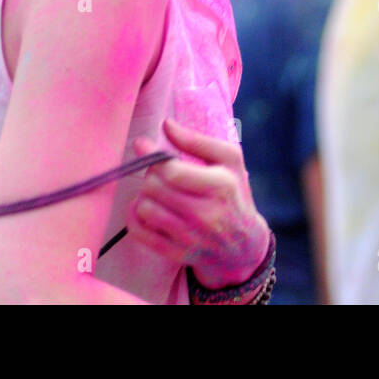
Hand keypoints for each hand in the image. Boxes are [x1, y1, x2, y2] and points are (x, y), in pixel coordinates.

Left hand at [127, 117, 270, 288]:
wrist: (243, 246)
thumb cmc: (233, 195)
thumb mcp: (229, 161)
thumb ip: (197, 141)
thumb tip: (166, 125)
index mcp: (221, 186)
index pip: (173, 172)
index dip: (152, 156)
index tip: (143, 144)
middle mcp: (206, 214)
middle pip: (154, 188)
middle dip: (150, 174)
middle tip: (159, 172)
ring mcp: (190, 237)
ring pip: (145, 209)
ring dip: (144, 195)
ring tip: (155, 191)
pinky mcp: (176, 254)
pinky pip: (139, 233)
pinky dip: (135, 216)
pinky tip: (146, 208)